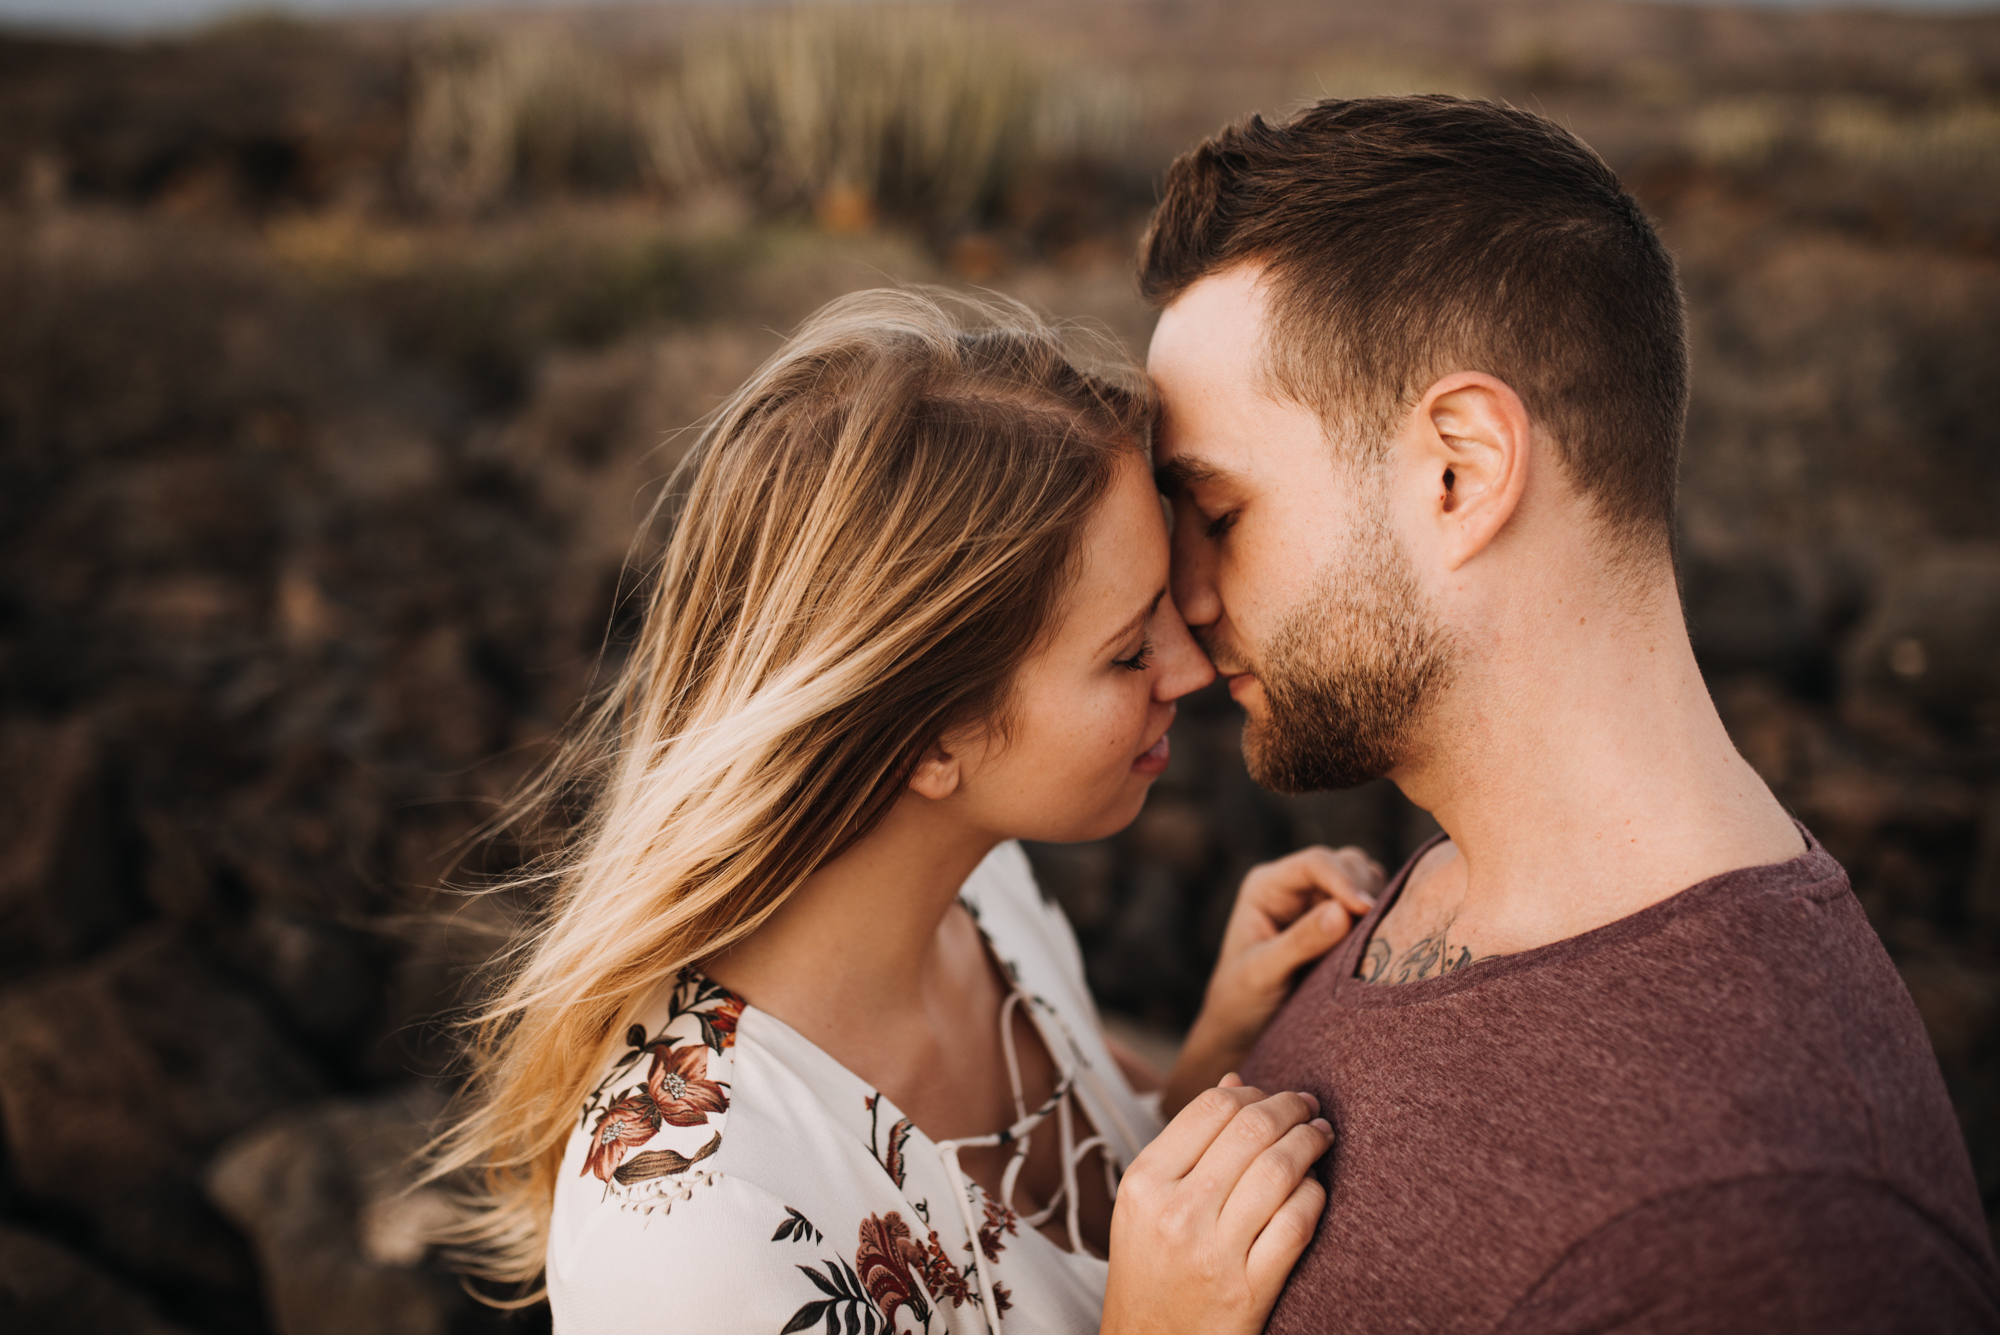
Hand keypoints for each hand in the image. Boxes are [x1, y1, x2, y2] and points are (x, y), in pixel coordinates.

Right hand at [1101, 1077, 1333, 1334]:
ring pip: (1280, 1171)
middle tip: (1309, 1107)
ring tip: (1321, 1136)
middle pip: (1251, 1131)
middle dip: (1291, 1109)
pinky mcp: (1248, 1290)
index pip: (1212, 1108)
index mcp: (1144, 1182)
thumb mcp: (1145, 1203)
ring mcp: (1213, 1254)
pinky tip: (1316, 1189)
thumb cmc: (1150, 1271)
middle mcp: (1176, 1213)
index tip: (1274, 1095)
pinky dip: (1315, 1196)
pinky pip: (1296, 1224)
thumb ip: (1188, 1143)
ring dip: (1311, 1143)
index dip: (1255, 1092)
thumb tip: (1237, 1082)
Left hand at [1164, 847, 1382, 1113]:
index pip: (1313, 864)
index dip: (1344, 880)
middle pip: (1344, 863)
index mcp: (1266, 886)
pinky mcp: (1338, 922)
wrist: (1243, 1027)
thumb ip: (1300, 942)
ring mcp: (1317, 901)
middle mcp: (1294, 886)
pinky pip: (1371, 906)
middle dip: (1365, 889)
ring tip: (1378, 937)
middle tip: (1377, 929)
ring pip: (1364, 880)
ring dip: (1377, 902)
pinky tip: (1382, 941)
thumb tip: (1343, 912)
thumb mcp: (1263, 973)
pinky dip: (1382, 917)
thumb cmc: (1242, 999)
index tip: (1366, 908)